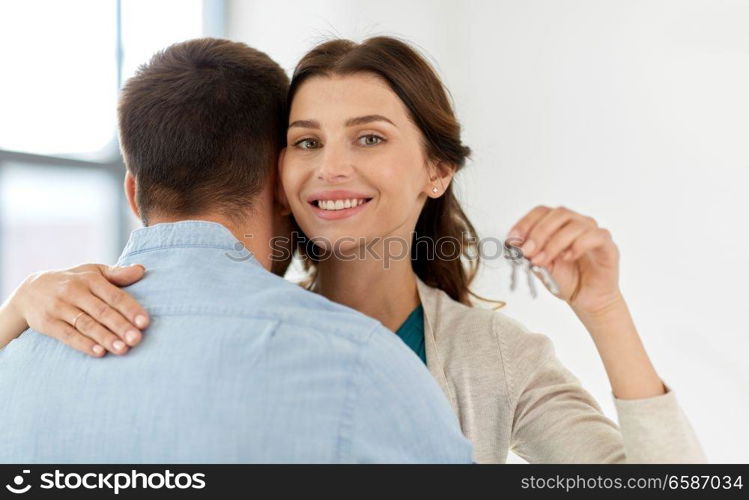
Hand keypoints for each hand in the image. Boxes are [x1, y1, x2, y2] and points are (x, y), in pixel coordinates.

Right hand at [12, 264, 148, 356]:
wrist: (30, 290)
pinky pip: (67, 335)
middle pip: (102, 311)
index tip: (145, 323)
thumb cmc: (73, 282)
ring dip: (105, 338)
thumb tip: (141, 270)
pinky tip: (99, 352)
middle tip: (136, 339)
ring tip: (122, 349)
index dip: (130, 309)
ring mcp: (59, 307)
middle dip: (120, 326)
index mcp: (90, 279)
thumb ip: (117, 274)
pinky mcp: (47, 322)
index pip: (114, 295)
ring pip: (86, 324)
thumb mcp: (93, 272)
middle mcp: (74, 292)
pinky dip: (83, 344)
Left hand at [506, 205, 622, 314]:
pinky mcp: (607, 245)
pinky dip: (578, 245)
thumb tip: (517, 244)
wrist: (586, 300)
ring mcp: (593, 232)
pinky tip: (567, 258)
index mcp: (559, 225)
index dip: (526, 223)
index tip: (513, 239)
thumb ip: (531, 254)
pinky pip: (595, 236)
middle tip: (527, 251)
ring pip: (574, 225)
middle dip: (538, 233)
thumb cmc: (567, 280)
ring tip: (544, 260)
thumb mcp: (541, 266)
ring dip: (554, 243)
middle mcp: (577, 224)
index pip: (542, 211)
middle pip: (558, 214)